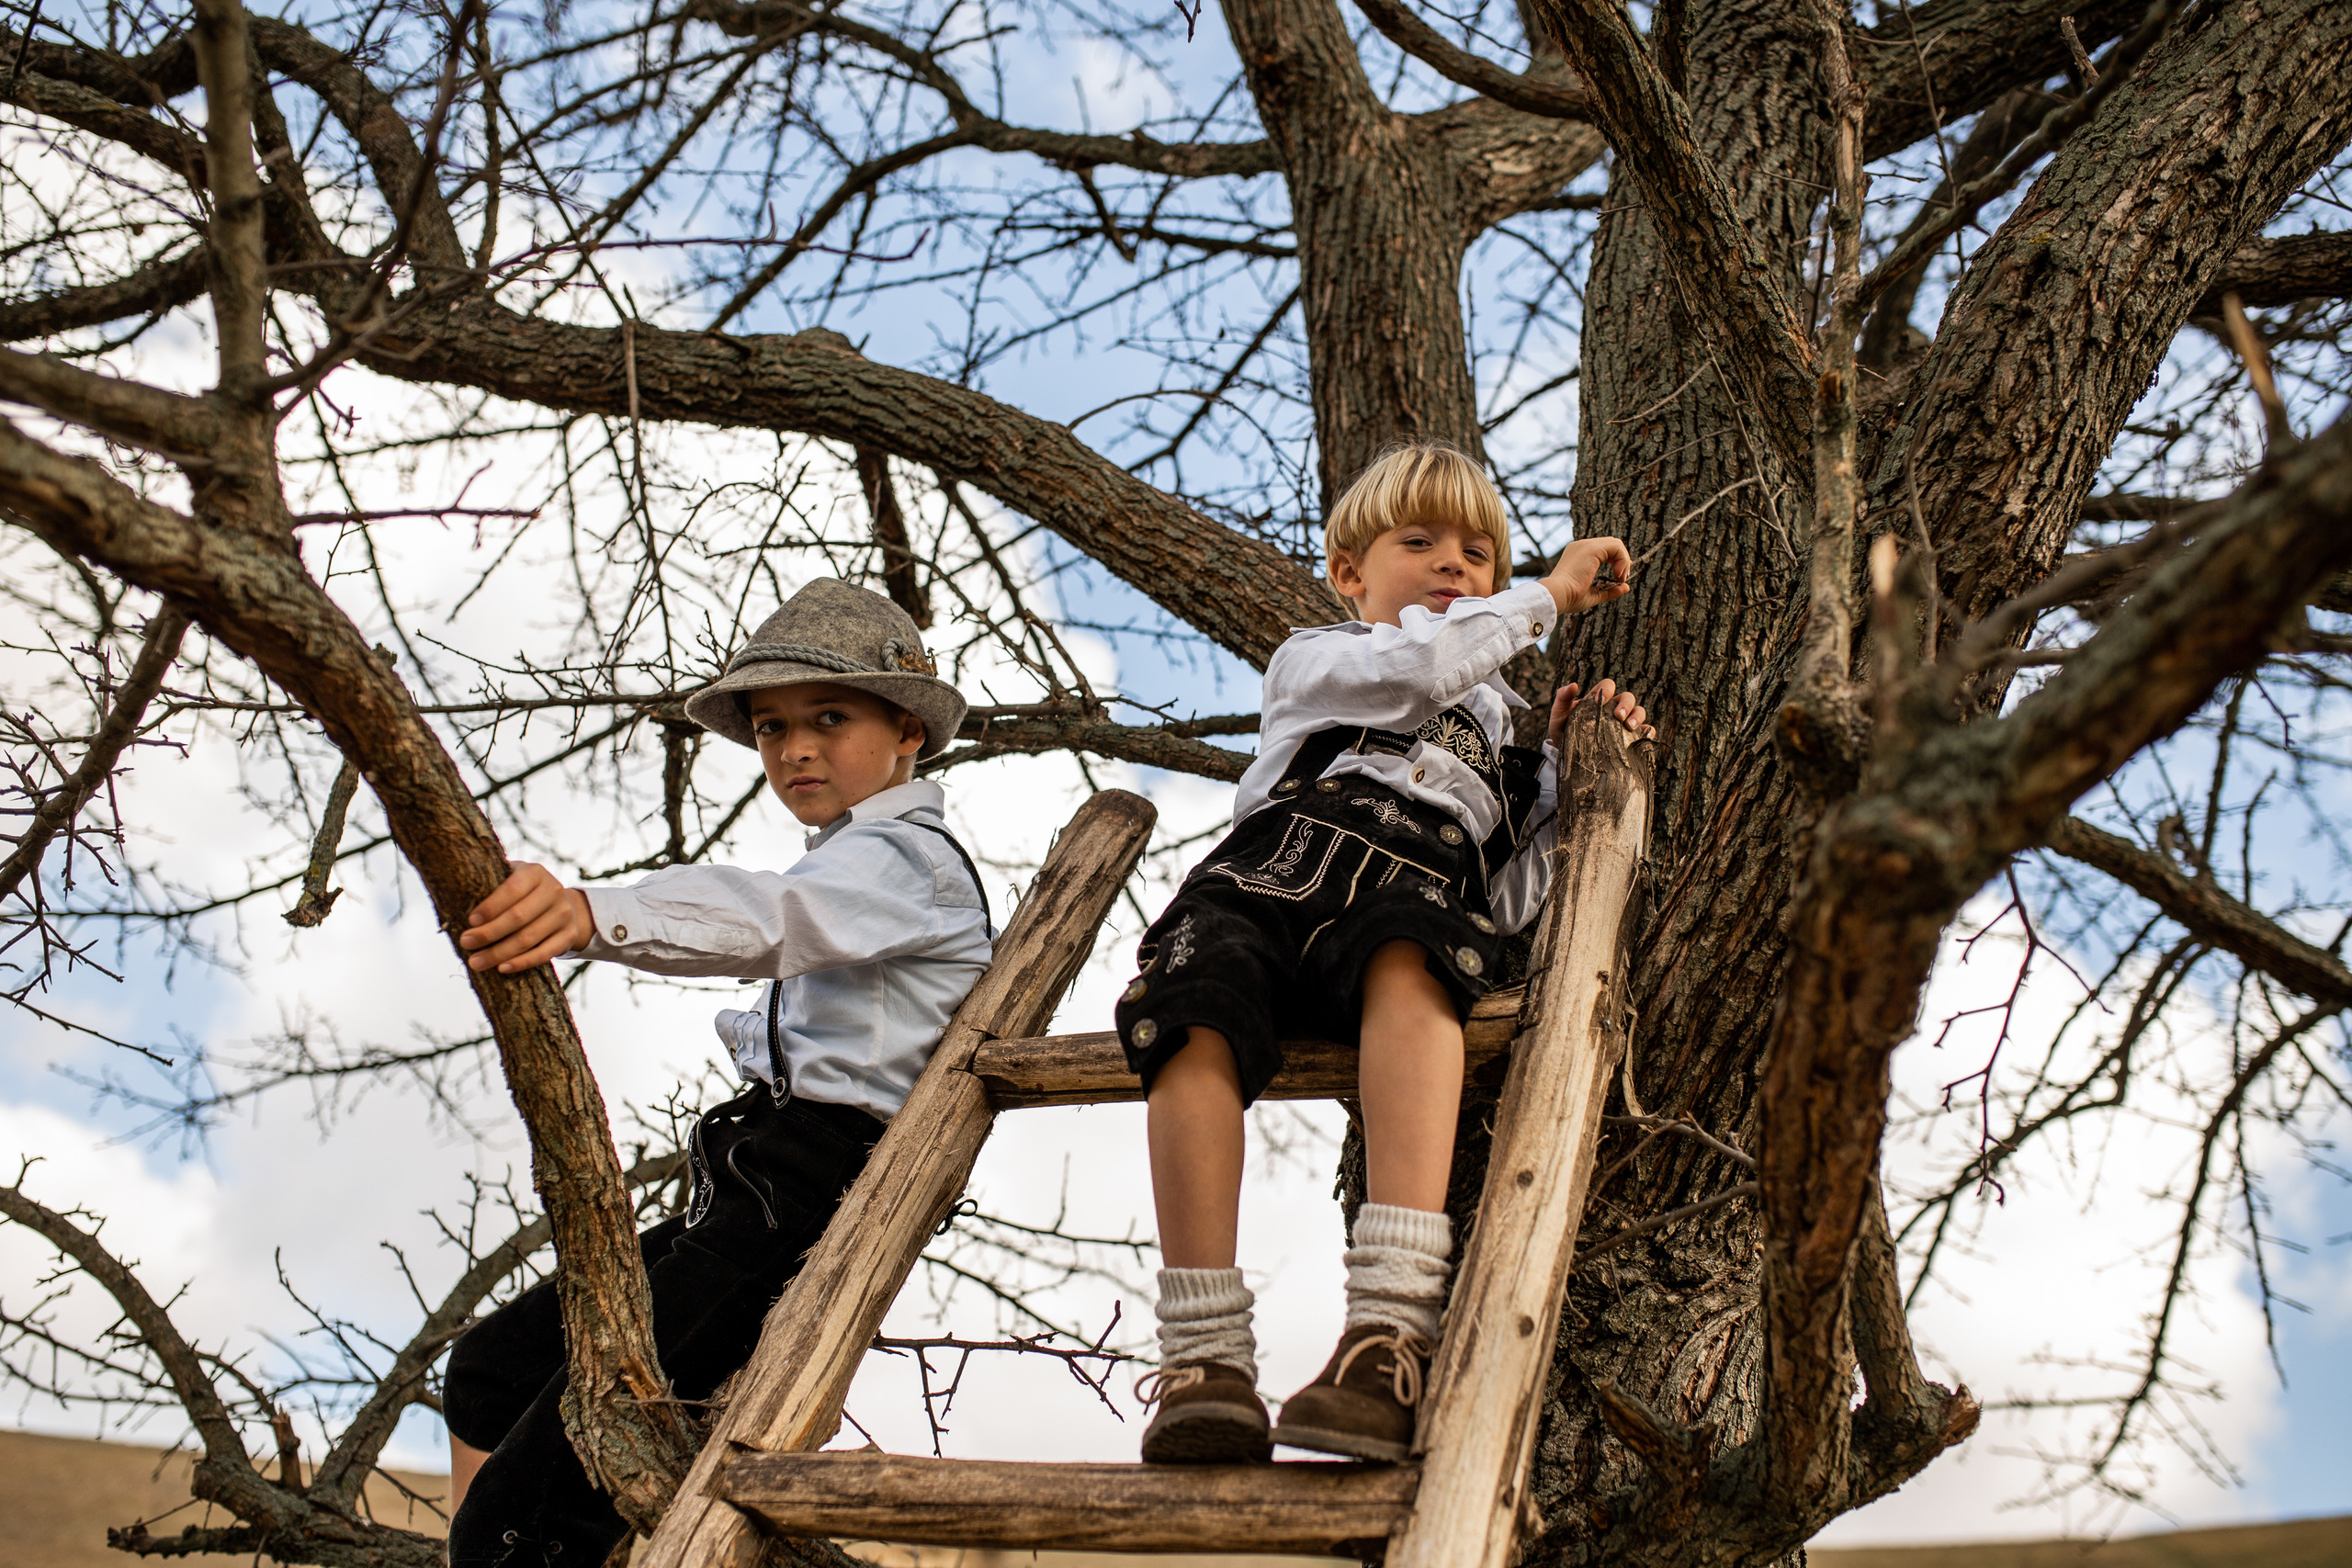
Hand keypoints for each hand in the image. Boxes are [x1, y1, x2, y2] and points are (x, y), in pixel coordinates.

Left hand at [459, 862, 593, 973]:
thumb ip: (491, 885)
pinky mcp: (568, 935)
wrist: (561, 905)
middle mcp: (554, 891)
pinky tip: (502, 968)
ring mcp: (564, 914)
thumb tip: (453, 901)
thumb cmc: (522, 893)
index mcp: (535, 873)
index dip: (491, 907)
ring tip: (476, 962)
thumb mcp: (511, 879)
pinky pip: (544, 953)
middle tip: (466, 943)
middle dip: (488, 933)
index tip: (470, 921)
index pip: (512, 889)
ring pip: (528, 938)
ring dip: (499, 953)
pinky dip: (521, 963)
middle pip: (518, 917)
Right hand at [1540, 537, 1635, 615]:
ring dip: (1624, 561)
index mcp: (1578, 555)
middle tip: (1623, 578)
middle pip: (1611, 544)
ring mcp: (1586, 545)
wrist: (1557, 595)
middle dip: (1622, 560)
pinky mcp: (1592, 548)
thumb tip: (1626, 587)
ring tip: (1621, 578)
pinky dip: (1622, 560)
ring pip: (1615, 543)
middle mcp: (1581, 547)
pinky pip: (1616, 547)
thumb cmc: (1569, 598)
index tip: (1621, 577)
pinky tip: (1617, 574)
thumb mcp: (1593, 594)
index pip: (1604, 550)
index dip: (1617, 560)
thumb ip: (1609, 590)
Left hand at [1547, 677, 1653, 750]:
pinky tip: (1644, 736)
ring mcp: (1623, 723)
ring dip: (1637, 717)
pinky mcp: (1631, 739)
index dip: (1608, 689)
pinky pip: (1645, 732)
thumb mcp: (1558, 716)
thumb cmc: (1564, 732)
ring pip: (1639, 712)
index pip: (1608, 686)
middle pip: (1628, 698)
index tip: (1603, 699)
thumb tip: (1573, 685)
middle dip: (1626, 705)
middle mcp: (1614, 709)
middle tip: (1619, 717)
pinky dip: (1648, 732)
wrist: (1568, 757)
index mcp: (1598, 699)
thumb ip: (1562, 698)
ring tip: (1629, 727)